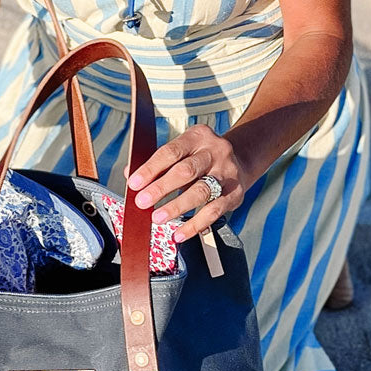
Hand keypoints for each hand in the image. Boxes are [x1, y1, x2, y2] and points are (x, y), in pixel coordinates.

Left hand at [125, 124, 250, 241]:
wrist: (239, 161)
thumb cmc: (200, 157)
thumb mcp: (182, 151)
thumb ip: (158, 163)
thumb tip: (131, 176)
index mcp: (198, 136)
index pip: (170, 152)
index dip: (151, 169)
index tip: (134, 184)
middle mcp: (215, 152)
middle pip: (186, 171)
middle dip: (161, 188)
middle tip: (142, 202)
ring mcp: (227, 173)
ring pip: (201, 192)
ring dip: (176, 207)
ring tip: (158, 218)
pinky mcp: (235, 194)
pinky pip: (213, 212)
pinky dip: (194, 225)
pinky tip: (179, 233)